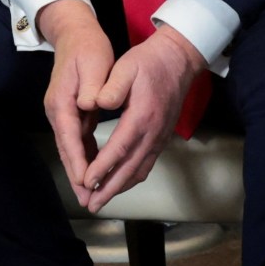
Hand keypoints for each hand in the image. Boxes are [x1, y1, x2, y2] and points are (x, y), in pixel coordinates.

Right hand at [38, 0, 114, 208]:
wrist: (74, 34)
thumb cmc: (86, 47)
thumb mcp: (92, 62)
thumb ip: (91, 86)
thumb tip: (90, 104)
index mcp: (62, 101)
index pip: (70, 137)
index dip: (78, 161)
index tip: (86, 182)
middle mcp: (58, 111)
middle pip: (67, 149)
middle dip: (77, 175)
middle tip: (89, 199)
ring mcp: (63, 113)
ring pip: (71, 148)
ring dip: (80, 171)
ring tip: (91, 194)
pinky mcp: (71, 112)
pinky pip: (78, 140)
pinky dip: (84, 157)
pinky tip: (93, 171)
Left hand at [78, 24, 206, 213]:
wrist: (178, 60)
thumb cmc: (148, 62)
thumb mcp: (126, 67)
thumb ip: (111, 87)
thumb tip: (96, 104)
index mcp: (141, 117)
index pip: (119, 148)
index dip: (102, 168)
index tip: (86, 182)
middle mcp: (153, 133)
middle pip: (130, 168)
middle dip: (110, 189)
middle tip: (92, 205)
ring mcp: (160, 137)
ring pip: (139, 170)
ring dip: (120, 188)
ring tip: (101, 201)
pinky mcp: (161, 138)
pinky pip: (146, 164)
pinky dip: (131, 178)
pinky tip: (118, 184)